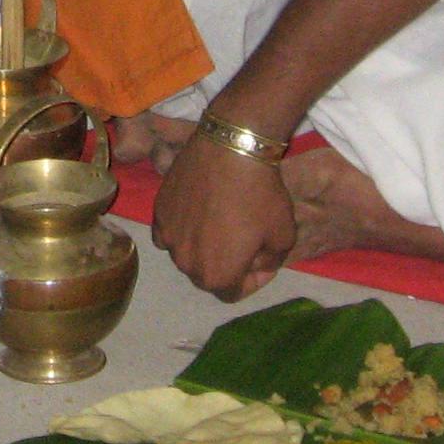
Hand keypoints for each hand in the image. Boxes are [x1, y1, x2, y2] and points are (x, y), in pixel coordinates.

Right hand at [150, 141, 297, 301]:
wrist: (231, 150)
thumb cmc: (260, 196)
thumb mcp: (284, 236)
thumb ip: (270, 261)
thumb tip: (257, 263)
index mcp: (216, 276)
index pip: (233, 293)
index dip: (252, 281)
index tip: (263, 261)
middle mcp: (186, 263)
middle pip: (206, 276)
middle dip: (226, 265)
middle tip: (243, 243)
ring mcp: (168, 236)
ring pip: (186, 253)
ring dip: (203, 247)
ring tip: (219, 225)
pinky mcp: (158, 211)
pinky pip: (169, 231)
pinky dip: (182, 229)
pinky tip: (196, 213)